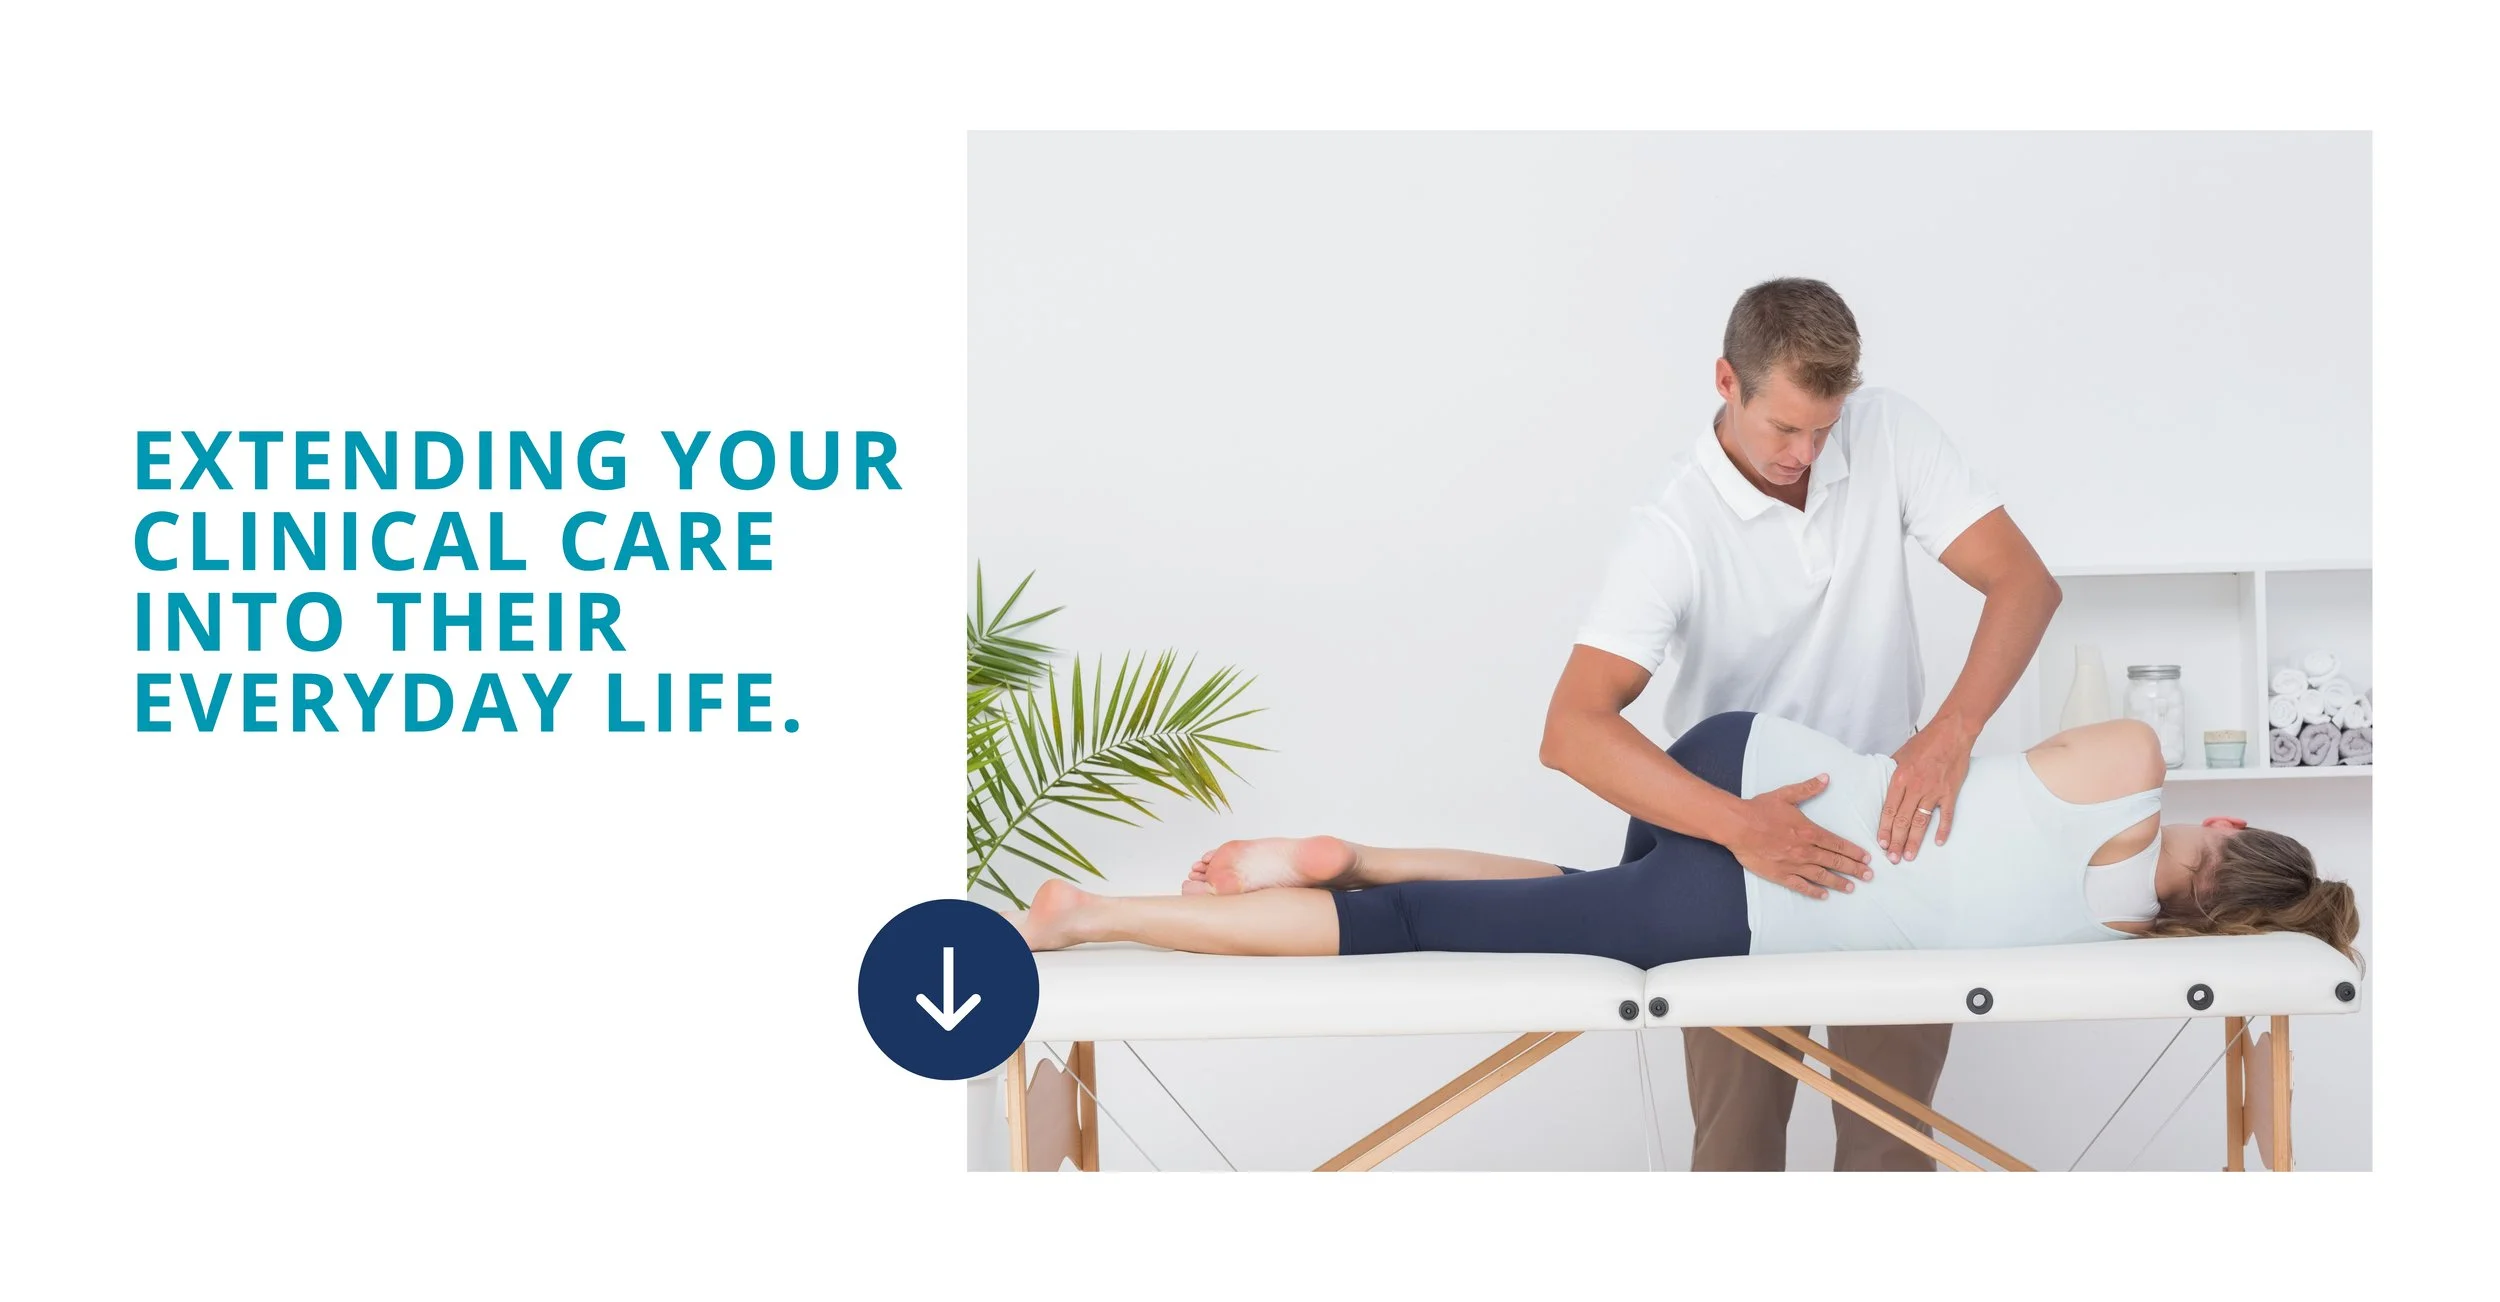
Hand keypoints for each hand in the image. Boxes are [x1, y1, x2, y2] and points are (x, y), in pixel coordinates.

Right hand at [1726, 776, 1872, 899]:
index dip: (1854, 852)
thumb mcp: (1785, 795)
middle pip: (1835, 861)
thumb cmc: (1760, 810)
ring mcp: (1793, 864)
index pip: (1838, 844)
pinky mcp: (1780, 874)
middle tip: (1868, 876)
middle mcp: (1805, 850)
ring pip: (1822, 876)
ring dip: (1839, 882)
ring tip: (1851, 888)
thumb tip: (1825, 778)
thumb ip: (1807, 789)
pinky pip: (1801, 885)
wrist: (1738, 826)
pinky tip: (1823, 895)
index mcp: (1809, 831)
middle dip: (1854, 869)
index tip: (1866, 858)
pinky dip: (1813, 891)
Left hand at [1881, 718, 1976, 862]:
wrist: (1952, 732)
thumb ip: (1891, 771)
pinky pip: (1946, 816)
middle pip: (1902, 820)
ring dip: (1914, 841)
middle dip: (1895, 841)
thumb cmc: (1926, 742)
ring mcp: (1934, 792)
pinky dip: (1943, 830)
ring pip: (1921, 822)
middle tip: (1892, 858)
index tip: (1881, 844)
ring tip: (1908, 856)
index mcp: (1900, 779)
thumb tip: (1884, 783)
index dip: (1884, 829)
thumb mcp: (1900, 754)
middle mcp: (1915, 788)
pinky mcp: (1950, 792)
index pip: (1888, 810)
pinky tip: (1938, 842)